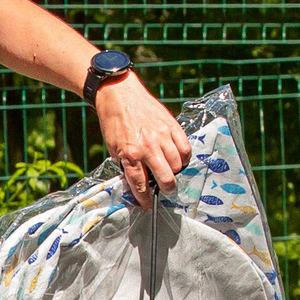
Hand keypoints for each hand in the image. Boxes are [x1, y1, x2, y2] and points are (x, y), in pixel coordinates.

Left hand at [95, 78, 189, 204]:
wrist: (119, 94)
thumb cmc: (114, 122)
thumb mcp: (113, 147)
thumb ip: (126, 165)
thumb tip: (137, 183)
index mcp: (130, 154)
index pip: (141, 185)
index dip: (145, 200)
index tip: (148, 205)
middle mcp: (148, 147)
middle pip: (166, 179)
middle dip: (166, 189)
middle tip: (164, 188)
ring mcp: (162, 136)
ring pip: (178, 165)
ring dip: (174, 172)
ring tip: (169, 170)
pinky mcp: (172, 125)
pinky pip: (185, 148)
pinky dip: (183, 157)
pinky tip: (177, 157)